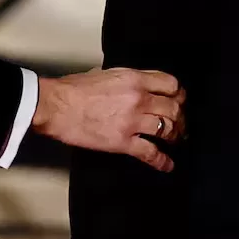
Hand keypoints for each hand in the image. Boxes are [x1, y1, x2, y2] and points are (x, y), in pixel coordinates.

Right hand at [33, 68, 183, 171]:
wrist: (57, 106)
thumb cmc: (73, 89)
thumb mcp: (105, 74)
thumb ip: (125, 79)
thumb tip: (132, 84)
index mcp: (134, 79)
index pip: (170, 84)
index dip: (179, 93)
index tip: (179, 99)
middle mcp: (139, 99)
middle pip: (173, 108)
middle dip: (181, 117)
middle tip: (181, 123)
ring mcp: (132, 122)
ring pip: (168, 129)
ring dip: (175, 136)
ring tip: (176, 140)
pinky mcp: (123, 142)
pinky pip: (151, 153)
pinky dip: (162, 161)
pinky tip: (168, 165)